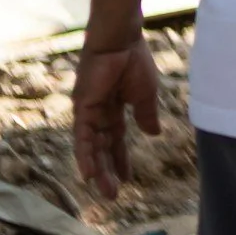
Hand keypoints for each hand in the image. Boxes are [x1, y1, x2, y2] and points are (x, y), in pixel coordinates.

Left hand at [72, 37, 163, 198]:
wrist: (121, 40)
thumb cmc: (135, 61)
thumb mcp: (145, 95)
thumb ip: (146, 115)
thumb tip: (154, 134)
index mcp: (114, 109)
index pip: (116, 140)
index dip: (120, 159)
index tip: (126, 178)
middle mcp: (97, 114)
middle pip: (102, 148)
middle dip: (108, 171)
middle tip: (113, 195)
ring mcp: (87, 112)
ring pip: (91, 148)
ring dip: (97, 170)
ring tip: (105, 191)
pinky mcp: (81, 108)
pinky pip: (82, 137)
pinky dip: (85, 156)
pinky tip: (90, 174)